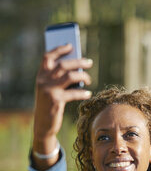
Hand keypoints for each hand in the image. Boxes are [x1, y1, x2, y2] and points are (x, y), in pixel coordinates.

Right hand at [32, 44, 92, 169]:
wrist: (42, 125)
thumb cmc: (49, 105)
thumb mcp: (50, 90)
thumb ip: (59, 79)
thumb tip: (78, 68)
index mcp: (40, 76)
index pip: (48, 57)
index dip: (59, 49)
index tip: (71, 45)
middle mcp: (43, 81)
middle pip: (63, 65)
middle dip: (78, 61)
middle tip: (89, 62)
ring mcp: (49, 91)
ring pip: (70, 76)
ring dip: (83, 75)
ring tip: (90, 79)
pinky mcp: (56, 101)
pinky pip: (73, 93)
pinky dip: (82, 92)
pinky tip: (88, 93)